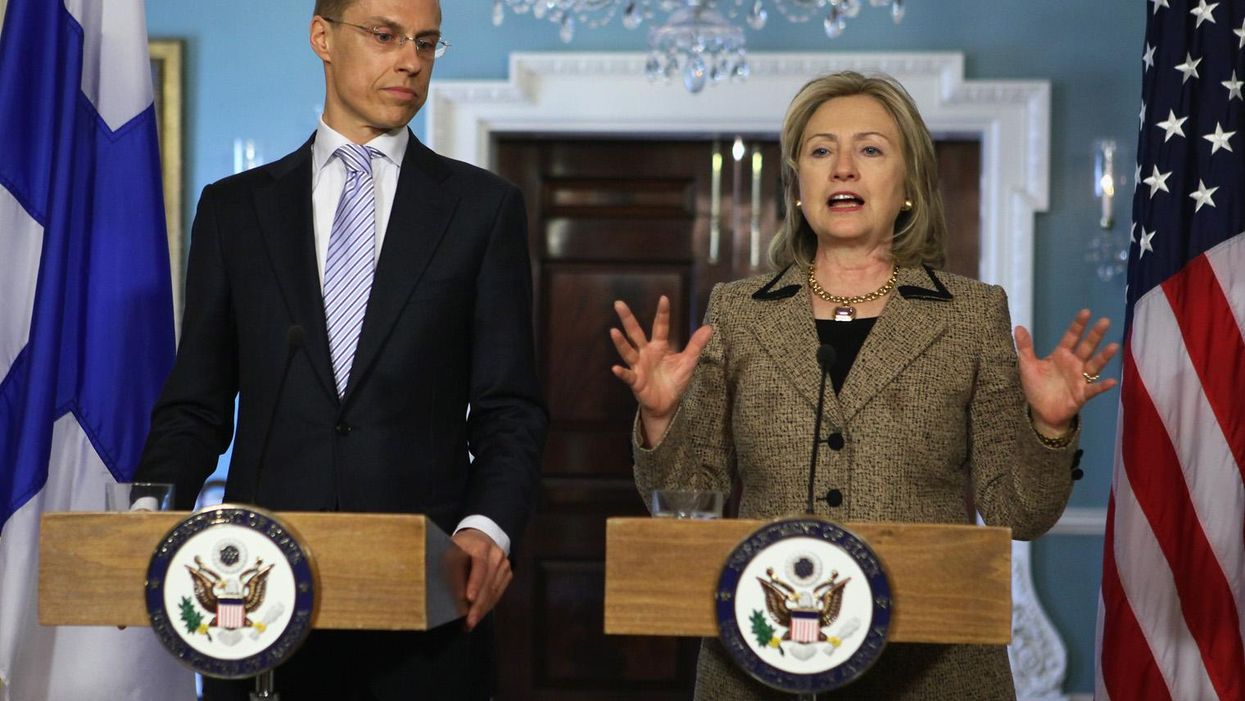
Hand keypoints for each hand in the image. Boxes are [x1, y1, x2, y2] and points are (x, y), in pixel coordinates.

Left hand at [451, 528, 511, 631]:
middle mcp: (496, 554)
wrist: (478, 537)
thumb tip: (452, 594)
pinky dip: (488, 605)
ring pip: (494, 591)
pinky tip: (478, 615)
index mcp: (481, 545)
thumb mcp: (450, 552)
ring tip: (470, 623)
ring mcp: (504, 564)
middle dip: (478, 604)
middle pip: (488, 582)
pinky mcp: (507, 573)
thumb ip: (451, 570)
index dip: (475, 582)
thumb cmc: (459, 547)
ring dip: (482, 609)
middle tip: (468, 622)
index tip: (468, 598)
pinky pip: (498, 593)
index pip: (480, 565)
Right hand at [610, 296, 712, 425]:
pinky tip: (615, 368)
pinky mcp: (636, 381)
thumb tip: (709, 327)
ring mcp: (639, 366)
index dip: (662, 313)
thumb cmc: (674, 381)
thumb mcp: (688, 362)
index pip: (660, 326)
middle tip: (619, 303)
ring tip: (613, 331)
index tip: (664, 298)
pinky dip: (622, 372)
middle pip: (635, 333)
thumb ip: (696, 345)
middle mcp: (646, 353)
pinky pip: (628, 376)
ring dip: (621, 343)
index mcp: (659, 346)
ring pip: (628, 352)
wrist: (667, 404)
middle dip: (628, 319)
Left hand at [1014, 309, 1119, 434]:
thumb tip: (1018, 327)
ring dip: (1104, 357)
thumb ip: (1025, 347)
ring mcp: (1080, 378)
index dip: (1078, 325)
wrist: (1041, 411)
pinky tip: (1111, 381)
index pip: (1071, 337)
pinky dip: (1102, 385)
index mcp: (1061, 355)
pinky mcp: (1082, 394)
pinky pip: (1094, 389)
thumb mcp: (1027, 366)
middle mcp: (1074, 364)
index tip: (1086, 312)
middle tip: (1105, 321)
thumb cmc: (1037, 387)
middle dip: (1095, 335)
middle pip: (1086, 347)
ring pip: (1094, 365)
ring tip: (1114, 346)